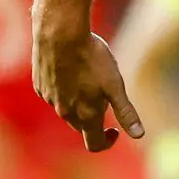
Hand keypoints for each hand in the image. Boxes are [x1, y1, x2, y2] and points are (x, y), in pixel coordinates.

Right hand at [32, 23, 141, 152]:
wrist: (59, 33)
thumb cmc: (91, 57)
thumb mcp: (115, 85)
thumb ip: (126, 112)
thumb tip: (139, 135)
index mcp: (85, 115)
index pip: (94, 145)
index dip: (106, 142)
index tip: (115, 130)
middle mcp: (64, 112)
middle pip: (81, 126)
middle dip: (94, 117)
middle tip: (104, 93)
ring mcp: (49, 99)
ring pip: (67, 110)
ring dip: (78, 102)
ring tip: (88, 75)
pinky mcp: (39, 85)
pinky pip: (54, 95)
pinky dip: (64, 89)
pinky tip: (71, 68)